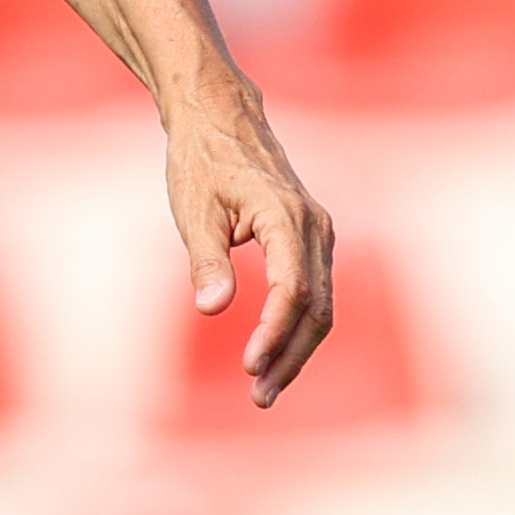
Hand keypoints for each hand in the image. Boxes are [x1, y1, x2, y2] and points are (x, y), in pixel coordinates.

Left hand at [167, 77, 333, 407]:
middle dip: (290, 356)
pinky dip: (297, 327)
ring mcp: (319, 234)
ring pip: (321, 305)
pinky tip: (273, 355)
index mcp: (285, 215)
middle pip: (316, 308)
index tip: (249, 368)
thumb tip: (213, 309)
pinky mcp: (312, 240)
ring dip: (296, 349)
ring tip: (263, 388)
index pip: (291, 289)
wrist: (222, 117)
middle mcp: (314, 226)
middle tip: (258, 397)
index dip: (273, 333)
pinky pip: (314, 293)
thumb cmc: (202, 161)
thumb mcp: (194, 210)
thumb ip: (206, 260)